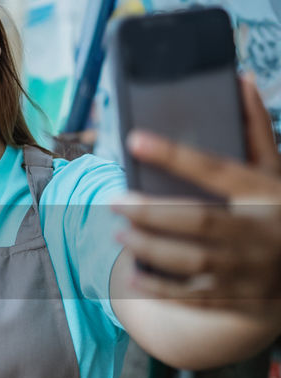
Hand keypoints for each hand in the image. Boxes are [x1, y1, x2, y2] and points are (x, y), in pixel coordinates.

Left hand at [115, 74, 280, 312]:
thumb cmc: (277, 209)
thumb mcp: (273, 172)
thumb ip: (255, 131)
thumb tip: (242, 80)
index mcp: (265, 193)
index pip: (216, 168)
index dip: (174, 155)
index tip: (134, 139)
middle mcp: (260, 231)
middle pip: (200, 220)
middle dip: (152, 212)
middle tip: (114, 201)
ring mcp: (250, 268)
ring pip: (193, 260)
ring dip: (150, 247)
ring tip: (119, 233)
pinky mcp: (237, 298)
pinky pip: (194, 296)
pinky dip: (161, 287)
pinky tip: (134, 274)